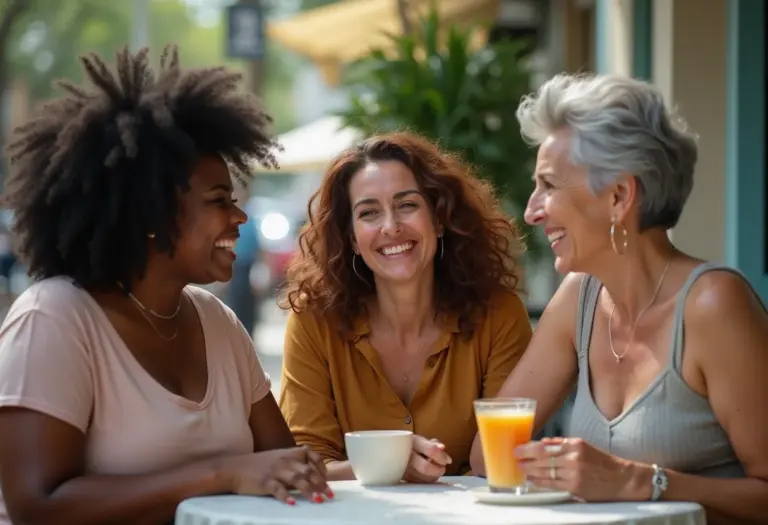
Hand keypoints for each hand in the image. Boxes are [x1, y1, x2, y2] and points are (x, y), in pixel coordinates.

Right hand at [225, 445, 332, 504]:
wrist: (235, 468)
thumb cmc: (259, 465)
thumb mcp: (279, 459)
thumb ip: (295, 465)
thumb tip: (313, 477)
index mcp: (290, 453)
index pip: (313, 455)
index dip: (322, 467)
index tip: (327, 480)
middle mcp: (285, 460)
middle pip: (308, 470)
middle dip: (321, 483)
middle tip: (329, 495)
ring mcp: (275, 471)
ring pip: (296, 479)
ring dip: (309, 490)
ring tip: (318, 500)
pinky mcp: (265, 482)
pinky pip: (278, 489)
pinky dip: (286, 496)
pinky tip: (292, 503)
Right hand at [402, 435, 452, 483]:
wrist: (389, 452)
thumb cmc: (410, 446)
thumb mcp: (420, 440)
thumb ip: (433, 444)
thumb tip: (443, 448)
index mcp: (412, 442)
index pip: (431, 450)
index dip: (442, 457)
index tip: (447, 460)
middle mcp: (406, 455)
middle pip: (426, 467)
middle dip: (438, 470)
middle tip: (442, 468)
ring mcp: (402, 468)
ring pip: (423, 478)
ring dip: (433, 476)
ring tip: (434, 471)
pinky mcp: (402, 478)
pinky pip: (418, 483)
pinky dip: (426, 480)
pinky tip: (427, 476)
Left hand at [515, 437, 643, 501]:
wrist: (622, 479)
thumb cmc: (602, 462)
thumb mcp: (583, 446)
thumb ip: (562, 444)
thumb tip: (542, 443)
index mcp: (574, 444)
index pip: (545, 445)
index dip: (529, 448)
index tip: (519, 448)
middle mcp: (573, 456)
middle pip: (542, 457)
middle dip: (526, 458)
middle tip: (515, 458)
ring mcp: (573, 472)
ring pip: (545, 471)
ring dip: (530, 470)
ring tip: (521, 469)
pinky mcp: (575, 486)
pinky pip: (552, 484)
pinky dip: (540, 481)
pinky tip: (533, 480)